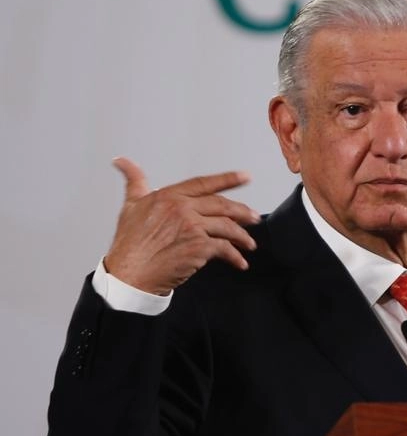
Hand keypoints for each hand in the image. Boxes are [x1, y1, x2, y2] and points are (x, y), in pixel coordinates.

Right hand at [104, 157, 260, 294]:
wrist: (129, 273)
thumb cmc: (129, 243)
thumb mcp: (130, 205)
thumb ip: (135, 181)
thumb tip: (122, 162)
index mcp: (169, 196)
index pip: (204, 183)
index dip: (228, 179)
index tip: (245, 176)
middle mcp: (183, 208)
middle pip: (222, 205)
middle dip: (243, 211)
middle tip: (254, 217)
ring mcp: (193, 227)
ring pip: (228, 227)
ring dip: (243, 236)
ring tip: (250, 244)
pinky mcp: (199, 248)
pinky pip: (225, 249)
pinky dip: (235, 256)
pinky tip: (240, 262)